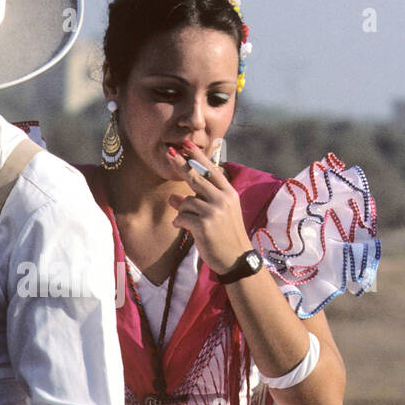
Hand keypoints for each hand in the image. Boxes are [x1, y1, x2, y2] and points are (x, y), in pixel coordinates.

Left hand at [166, 143, 252, 274]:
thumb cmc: (226, 235)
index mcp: (229, 193)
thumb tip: (173, 196)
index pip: (211, 170)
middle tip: (168, 152)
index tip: (186, 145)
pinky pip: (182, 216)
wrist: (236, 259)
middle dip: (181, 164)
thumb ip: (198, 202)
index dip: (198, 157)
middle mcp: (223, 199)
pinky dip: (179, 221)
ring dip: (182, 209)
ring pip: (187, 201)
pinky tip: (181, 226)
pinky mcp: (205, 225)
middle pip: (197, 177)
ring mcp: (214, 212)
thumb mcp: (217, 215)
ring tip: (186, 219)